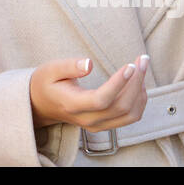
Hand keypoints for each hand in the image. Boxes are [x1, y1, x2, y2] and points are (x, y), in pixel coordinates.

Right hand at [29, 53, 149, 130]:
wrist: (42, 104)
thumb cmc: (47, 83)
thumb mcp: (51, 69)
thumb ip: (69, 67)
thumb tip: (89, 64)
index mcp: (73, 105)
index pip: (101, 99)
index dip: (119, 84)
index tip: (130, 66)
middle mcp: (88, 119)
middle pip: (121, 107)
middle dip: (136, 82)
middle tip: (142, 59)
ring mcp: (98, 125)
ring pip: (130, 115)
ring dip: (141, 92)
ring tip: (142, 68)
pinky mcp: (105, 124)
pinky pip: (130, 118)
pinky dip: (139, 101)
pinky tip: (138, 83)